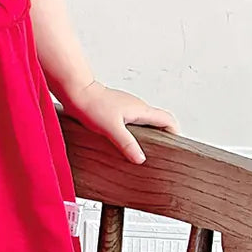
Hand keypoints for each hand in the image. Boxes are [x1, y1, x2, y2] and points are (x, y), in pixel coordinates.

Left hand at [59, 80, 178, 164]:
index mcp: (141, 110)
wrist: (76, 92)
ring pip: (144, 122)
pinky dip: (134, 132)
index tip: (175, 147)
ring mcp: (127, 107)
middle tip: (159, 154)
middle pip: (158, 122)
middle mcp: (137, 107)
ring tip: (142, 151)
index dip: (175, 133)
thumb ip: (127, 144)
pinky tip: (124, 142)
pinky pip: (132, 122)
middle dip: (162, 137)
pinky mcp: (116, 110)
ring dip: (147, 135)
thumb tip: (141, 159)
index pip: (168, 119)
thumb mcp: (111, 128)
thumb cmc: (92, 105)